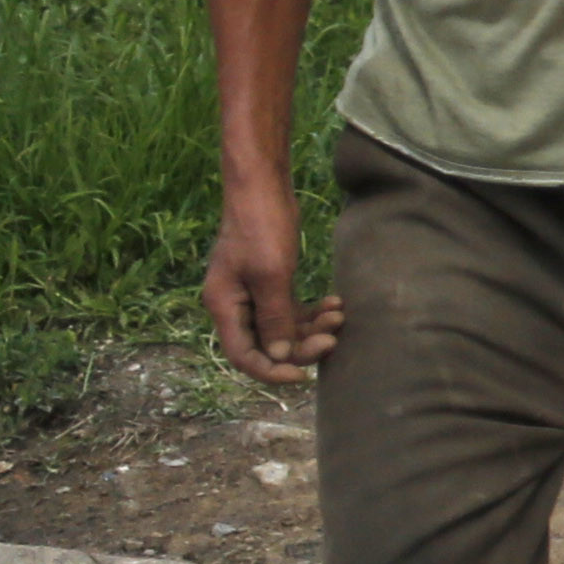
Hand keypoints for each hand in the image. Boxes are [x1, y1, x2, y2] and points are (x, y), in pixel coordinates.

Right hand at [204, 185, 341, 387]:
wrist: (262, 188)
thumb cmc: (261, 227)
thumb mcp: (270, 274)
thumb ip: (274, 317)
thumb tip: (279, 355)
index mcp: (224, 306)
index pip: (243, 355)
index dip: (271, 370)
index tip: (302, 375)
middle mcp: (235, 305)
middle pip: (267, 344)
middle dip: (301, 346)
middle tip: (333, 338)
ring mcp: (253, 294)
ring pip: (284, 328)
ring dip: (312, 327)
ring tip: (339, 315)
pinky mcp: (271, 282)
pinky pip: (292, 310)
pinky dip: (312, 311)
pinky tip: (336, 304)